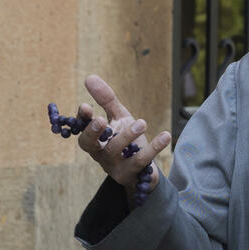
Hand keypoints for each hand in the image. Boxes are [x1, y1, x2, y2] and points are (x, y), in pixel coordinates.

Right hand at [75, 75, 170, 196]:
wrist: (141, 170)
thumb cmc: (126, 140)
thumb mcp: (118, 118)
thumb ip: (106, 100)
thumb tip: (89, 77)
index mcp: (93, 139)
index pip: (82, 128)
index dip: (83, 118)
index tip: (86, 106)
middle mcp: (99, 152)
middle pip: (89, 144)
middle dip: (93, 132)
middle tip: (101, 119)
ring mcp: (113, 164)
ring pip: (115, 150)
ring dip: (127, 135)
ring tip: (141, 123)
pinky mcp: (130, 173)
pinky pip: (140, 161)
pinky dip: (154, 148)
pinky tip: (166, 135)